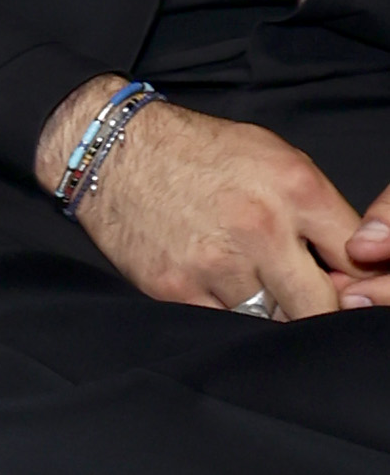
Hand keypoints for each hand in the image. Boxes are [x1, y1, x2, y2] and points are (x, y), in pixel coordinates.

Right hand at [46, 84, 370, 314]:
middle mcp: (261, 228)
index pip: (356, 258)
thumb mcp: (275, 157)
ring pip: (271, 320)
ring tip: (252, 285)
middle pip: (320, 305)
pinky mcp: (177, 288)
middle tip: (307, 302)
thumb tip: (346, 261)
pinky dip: (227, 314)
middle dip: (320, 309)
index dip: (359, 282)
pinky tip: (219, 290)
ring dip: (269, 311)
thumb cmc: (199, 151)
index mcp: (296, 189)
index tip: (350, 289)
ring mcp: (218, 263)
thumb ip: (316, 208)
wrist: (115, 150)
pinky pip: (222, 325)